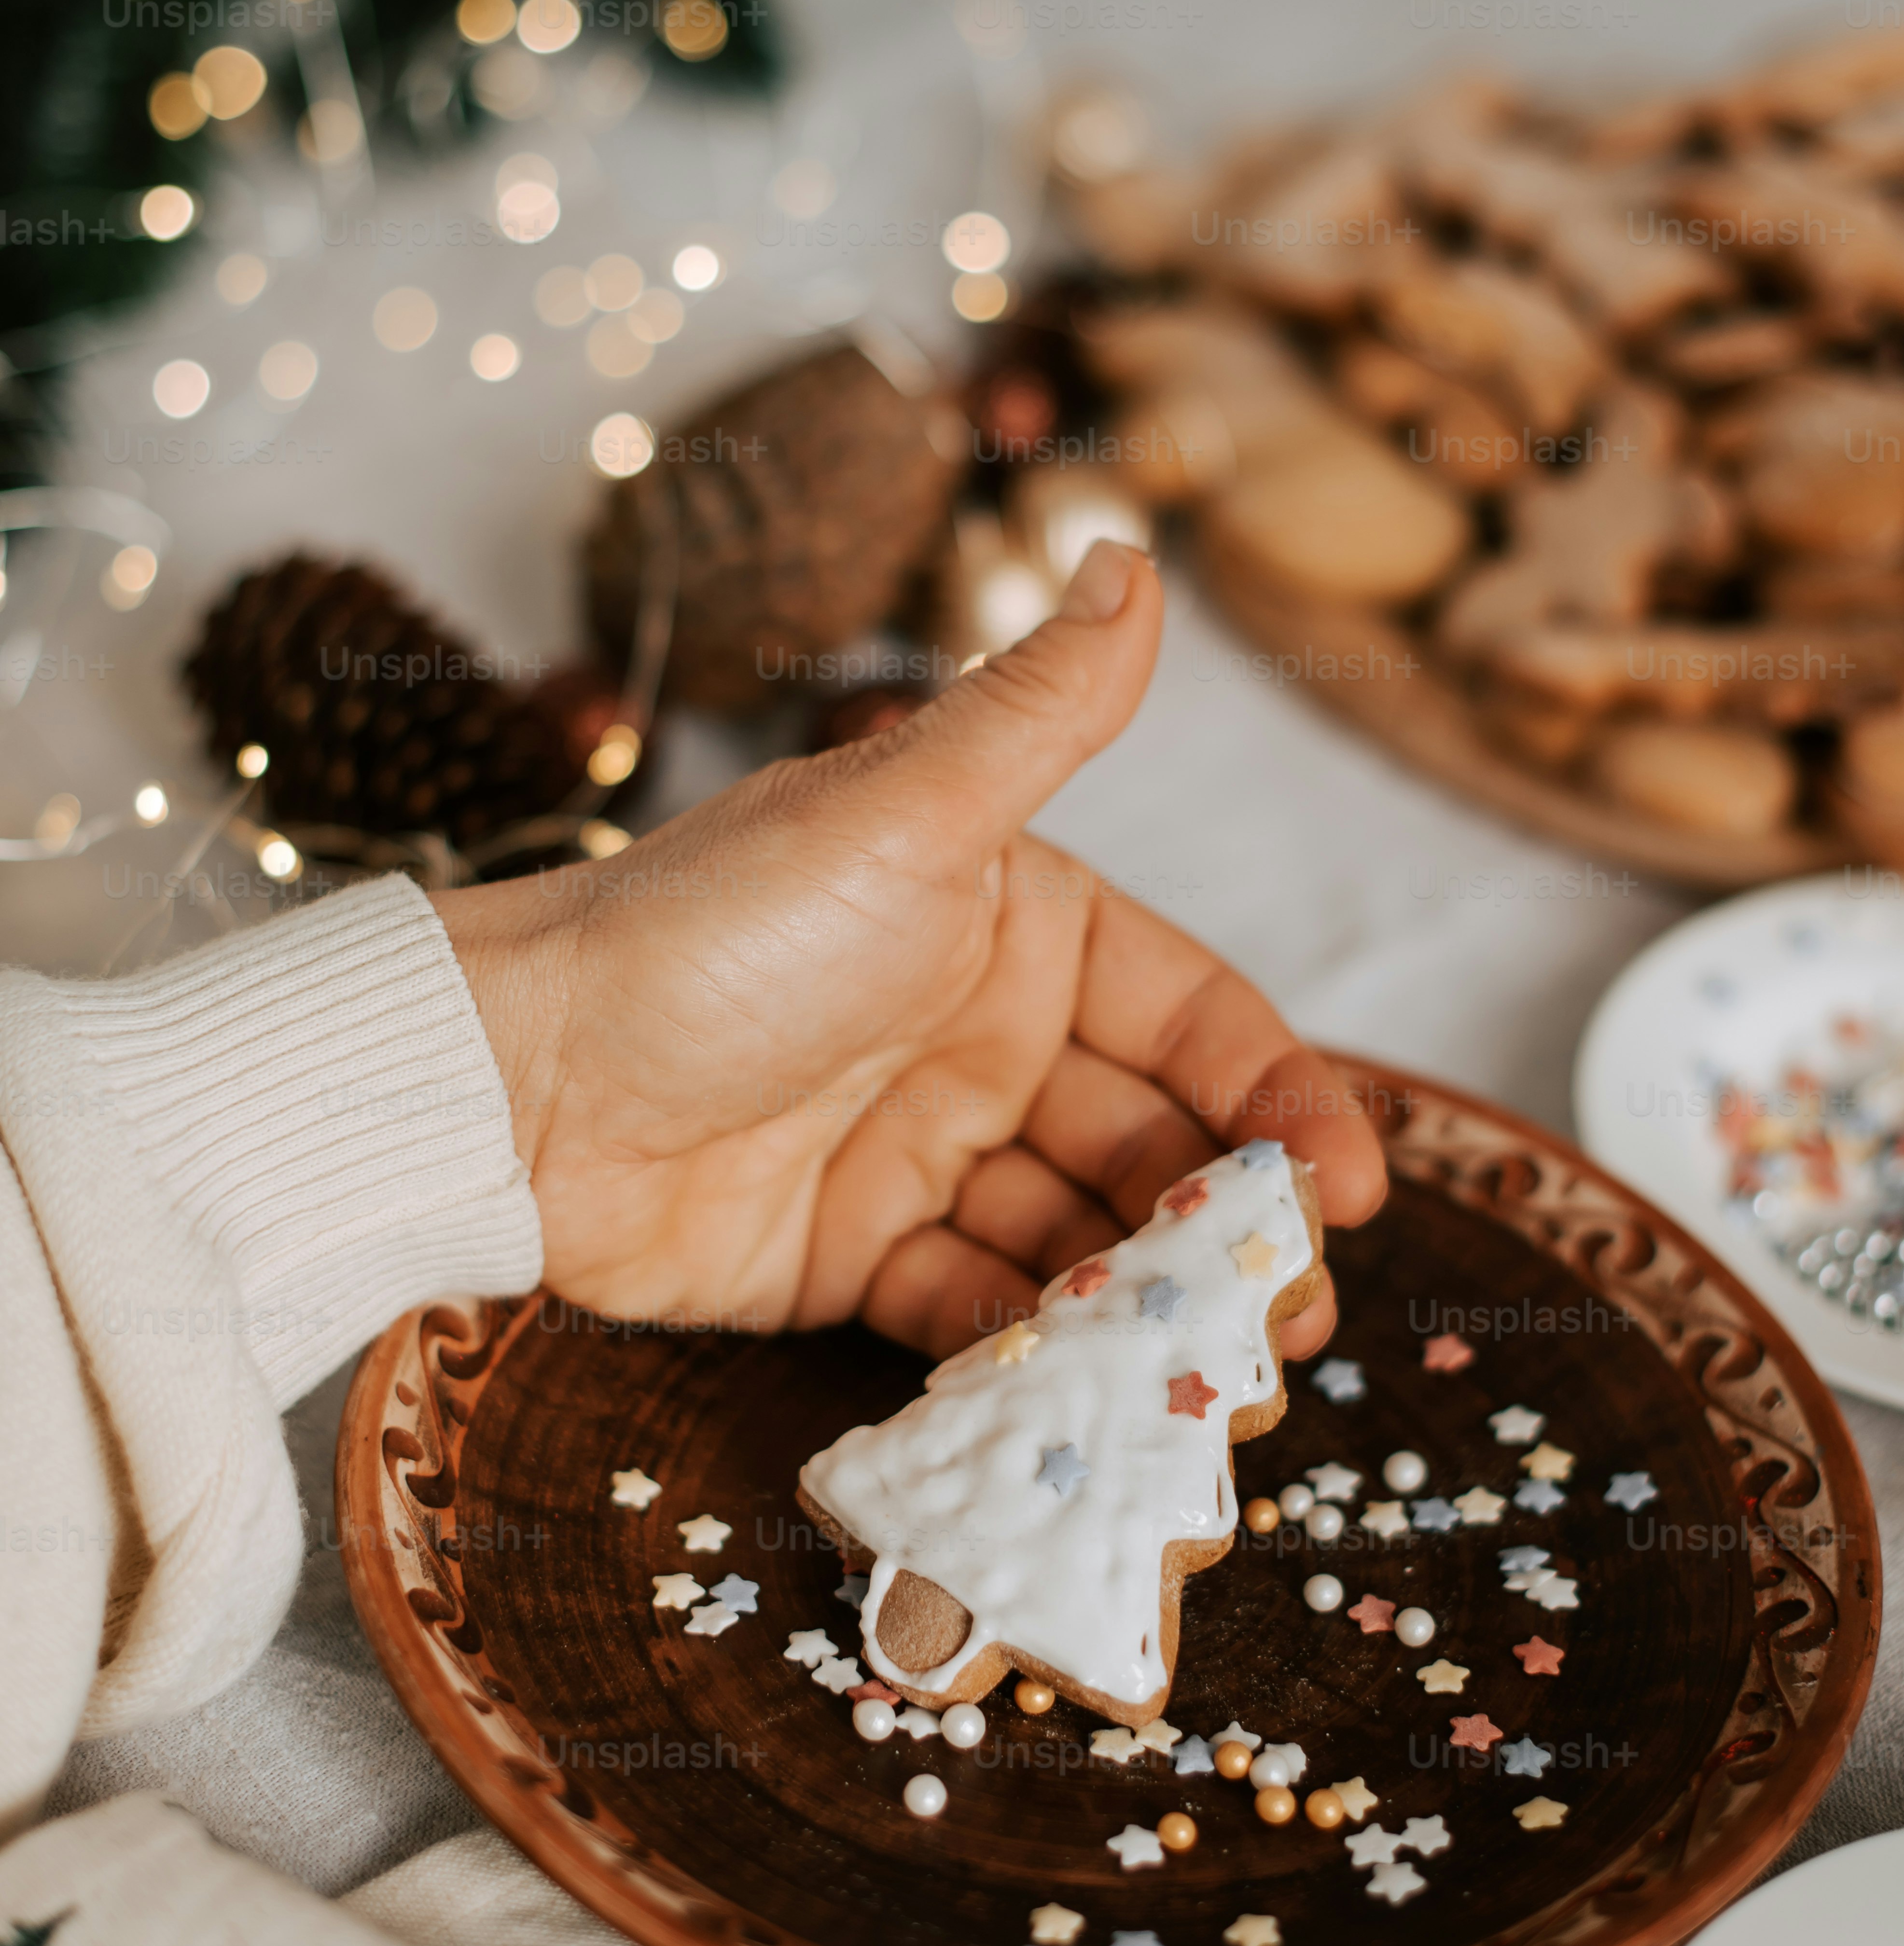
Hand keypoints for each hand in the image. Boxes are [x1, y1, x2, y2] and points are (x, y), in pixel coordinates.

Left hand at [435, 541, 1385, 1357]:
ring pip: (1077, 1235)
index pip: (1194, 1017)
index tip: (1342, 1186)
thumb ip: (1040, 710)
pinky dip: (1028, 1346)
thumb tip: (1134, 556)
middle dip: (1229, 1228)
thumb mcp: (904, 814)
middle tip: (1287, 1320)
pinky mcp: (855, 1253)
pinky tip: (1077, 1389)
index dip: (1282, 1098)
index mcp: (1016, 925)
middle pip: (1153, 1141)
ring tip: (1209, 1384)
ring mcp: (920, 1150)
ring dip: (1146, 1303)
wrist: (519, 1083)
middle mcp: (982, 1036)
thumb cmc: (709, 931)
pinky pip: (975, 1305)